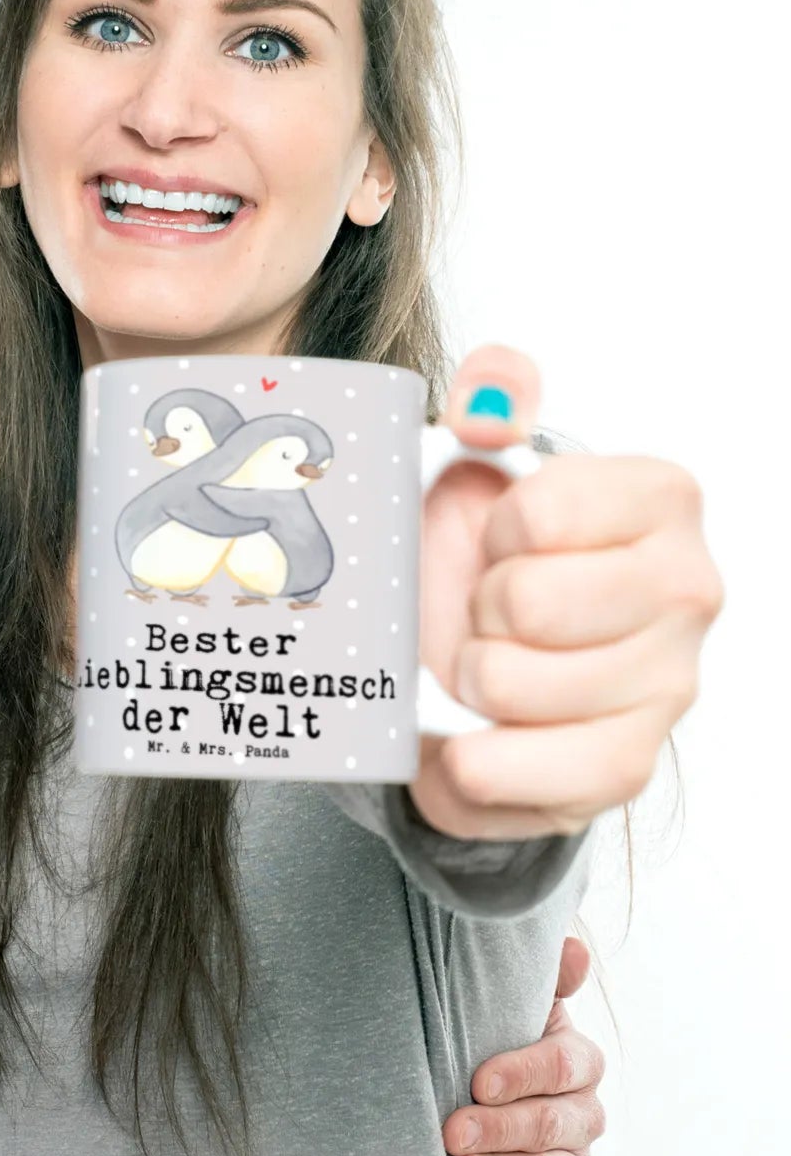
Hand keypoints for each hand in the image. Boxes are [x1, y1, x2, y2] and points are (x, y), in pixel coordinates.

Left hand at [410, 344, 721, 838]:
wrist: (474, 659)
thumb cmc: (483, 556)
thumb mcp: (476, 462)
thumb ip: (492, 401)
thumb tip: (495, 384)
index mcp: (660, 500)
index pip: (541, 513)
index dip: (493, 530)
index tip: (501, 539)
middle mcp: (687, 590)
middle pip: (527, 603)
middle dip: (478, 609)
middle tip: (488, 610)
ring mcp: (667, 683)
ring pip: (511, 684)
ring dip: (467, 678)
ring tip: (482, 663)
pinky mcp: (627, 765)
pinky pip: (530, 771)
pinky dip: (475, 760)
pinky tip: (474, 736)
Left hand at [444, 936, 606, 1155]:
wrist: (481, 1078)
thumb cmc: (494, 1030)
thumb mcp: (513, 1000)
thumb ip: (544, 978)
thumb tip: (573, 948)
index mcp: (579, 1059)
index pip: (562, 1067)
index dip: (522, 1074)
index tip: (477, 1081)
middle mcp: (585, 1111)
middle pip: (553, 1124)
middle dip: (501, 1130)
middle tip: (452, 1133)